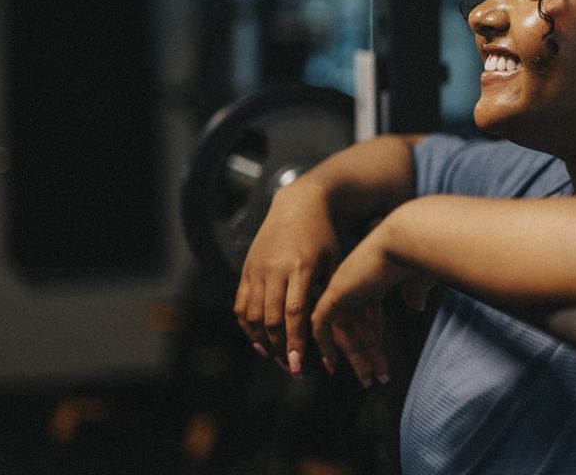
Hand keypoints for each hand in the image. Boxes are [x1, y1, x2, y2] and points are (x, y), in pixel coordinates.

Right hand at [234, 185, 340, 378]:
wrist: (297, 205)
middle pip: (270, 319)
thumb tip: (332, 330)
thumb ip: (330, 292)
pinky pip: (240, 305)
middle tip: (291, 369)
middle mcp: (274, 269)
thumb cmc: (324, 236)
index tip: (298, 365)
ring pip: (252, 315)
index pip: (293, 313)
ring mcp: (256, 270)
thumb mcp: (335, 260)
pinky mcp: (246, 270)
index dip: (294, 341)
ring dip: (263, 342)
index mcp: (300, 267)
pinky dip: (247, 328)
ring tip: (278, 358)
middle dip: (280, 348)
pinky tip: (259, 342)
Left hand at [311, 232, 434, 387]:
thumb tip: (416, 305)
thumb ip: (414, 291)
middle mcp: (355, 281)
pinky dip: (326, 346)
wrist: (406, 240)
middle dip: (364, 353)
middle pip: (354, 324)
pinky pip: (322, 326)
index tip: (376, 352)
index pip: (368, 311)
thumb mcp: (418, 278)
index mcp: (374, 276)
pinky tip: (333, 364)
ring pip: (341, 330)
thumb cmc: (419, 255)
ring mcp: (343, 287)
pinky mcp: (334, 294)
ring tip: (368, 380)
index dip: (371, 333)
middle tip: (371, 377)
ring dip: (354, 358)